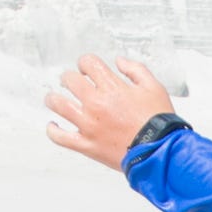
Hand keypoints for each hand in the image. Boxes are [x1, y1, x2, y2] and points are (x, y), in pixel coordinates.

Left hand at [44, 54, 174, 169]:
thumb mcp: (154, 87)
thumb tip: (120, 61)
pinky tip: (52, 126)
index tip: (86, 67)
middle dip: (69, 77)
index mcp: (112, 87)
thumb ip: (136, 70)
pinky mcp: (86, 144)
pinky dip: (52, 131)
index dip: (85, 62)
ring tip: (53, 99)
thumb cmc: (158, 121)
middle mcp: (96, 103)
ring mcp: (88, 124)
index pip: (88, 63)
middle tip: (70, 81)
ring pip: (58, 105)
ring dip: (53, 99)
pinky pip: (60, 137)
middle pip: (69, 80)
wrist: (158, 150)